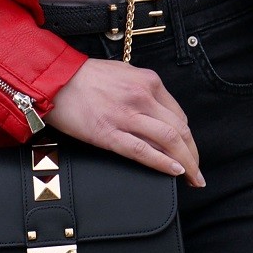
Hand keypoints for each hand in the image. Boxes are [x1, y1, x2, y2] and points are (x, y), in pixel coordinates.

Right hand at [47, 58, 204, 186]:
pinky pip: (143, 151)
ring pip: (169, 141)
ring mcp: (127, 116)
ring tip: (193, 179)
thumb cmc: (85, 76)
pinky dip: (163, 163)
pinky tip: (175, 172)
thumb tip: (157, 110)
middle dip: (193, 155)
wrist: (54, 79)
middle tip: (198, 173)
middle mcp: (143, 97)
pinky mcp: (109, 133)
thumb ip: (143, 90)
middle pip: (180, 130)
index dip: (189, 138)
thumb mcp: (123, 72)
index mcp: (149, 82)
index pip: (179, 115)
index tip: (191, 151)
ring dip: (187, 163)